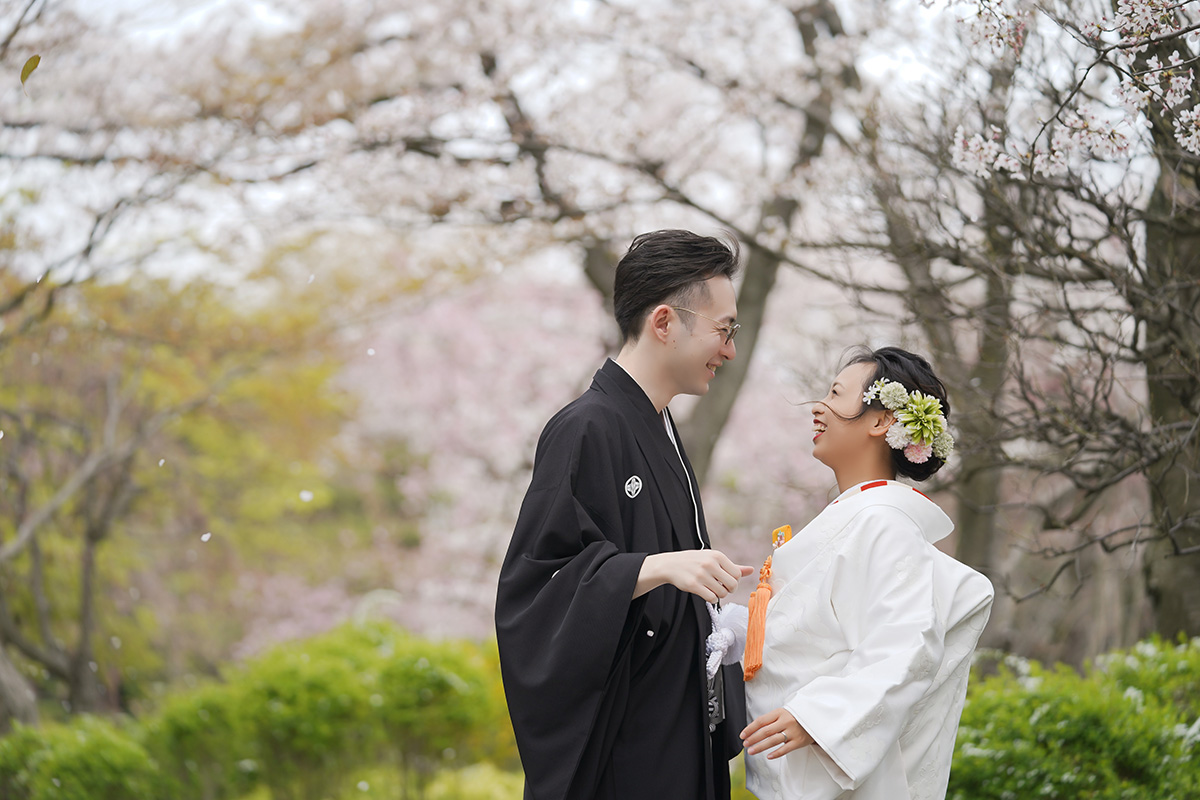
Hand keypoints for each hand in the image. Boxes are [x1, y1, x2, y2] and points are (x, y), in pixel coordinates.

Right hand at [635, 550, 753, 601]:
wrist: (671, 564)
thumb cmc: (695, 562)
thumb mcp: (714, 559)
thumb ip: (733, 567)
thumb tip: (751, 570)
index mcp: (717, 556)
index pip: (737, 574)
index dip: (735, 581)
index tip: (727, 581)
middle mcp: (710, 564)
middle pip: (732, 585)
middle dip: (729, 590)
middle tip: (722, 588)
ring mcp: (701, 574)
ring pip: (722, 593)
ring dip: (719, 595)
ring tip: (712, 589)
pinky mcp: (693, 585)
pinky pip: (711, 598)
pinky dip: (711, 598)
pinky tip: (706, 593)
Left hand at [741, 708, 811, 758]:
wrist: (816, 718)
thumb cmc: (797, 716)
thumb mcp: (784, 713)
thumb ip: (771, 719)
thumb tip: (754, 729)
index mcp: (780, 713)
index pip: (761, 721)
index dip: (750, 728)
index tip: (743, 735)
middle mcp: (785, 721)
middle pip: (765, 731)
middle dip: (753, 739)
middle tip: (745, 744)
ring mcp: (792, 732)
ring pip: (773, 741)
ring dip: (760, 747)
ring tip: (752, 751)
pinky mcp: (799, 741)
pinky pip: (785, 749)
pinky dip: (776, 753)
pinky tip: (768, 756)